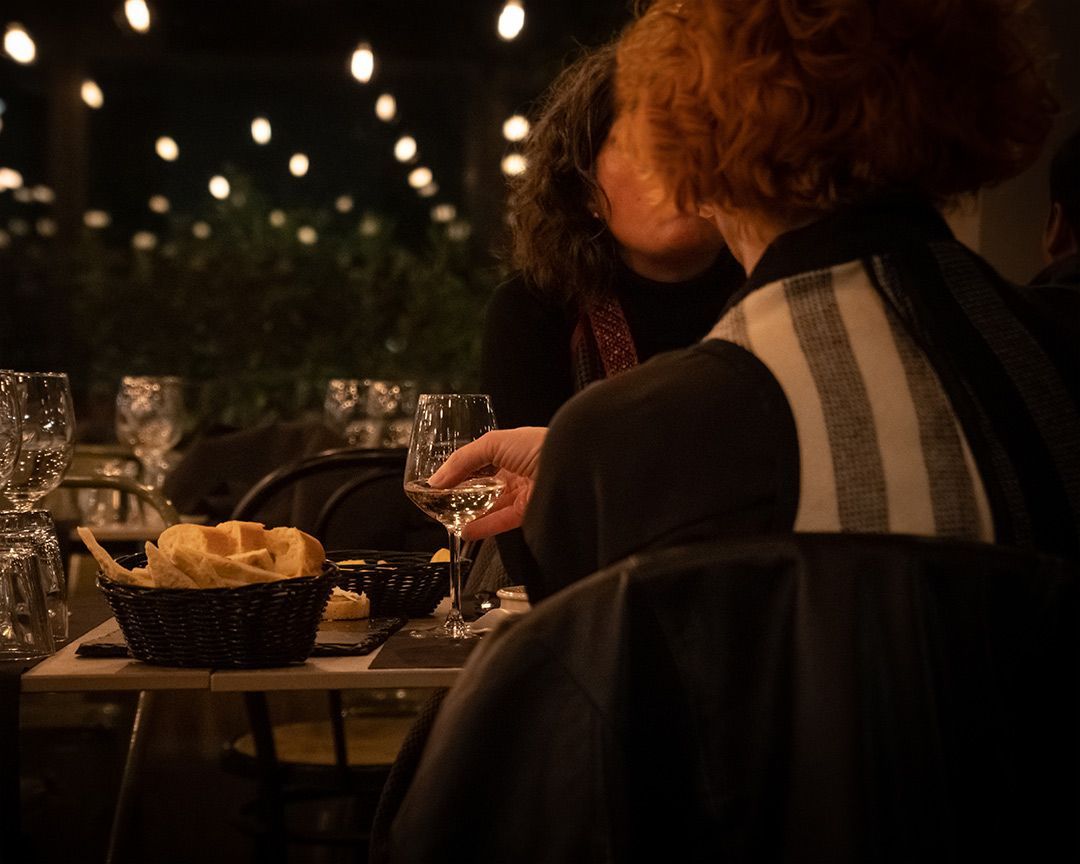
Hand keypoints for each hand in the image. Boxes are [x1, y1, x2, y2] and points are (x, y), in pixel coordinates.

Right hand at [428, 427, 546, 538]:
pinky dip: (483, 527)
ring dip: (469, 513)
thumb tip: (437, 479)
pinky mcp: (528, 512)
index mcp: (510, 450)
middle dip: (462, 493)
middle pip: (483, 485)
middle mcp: (517, 470)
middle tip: (440, 502)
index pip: (478, 462)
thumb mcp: (492, 443)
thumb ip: (462, 461)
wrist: (571, 465)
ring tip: (448, 519)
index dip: (458, 471)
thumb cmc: (539, 445)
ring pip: (491, 506)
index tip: (439, 482)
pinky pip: (501, 521)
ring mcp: (523, 492)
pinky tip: (466, 530)